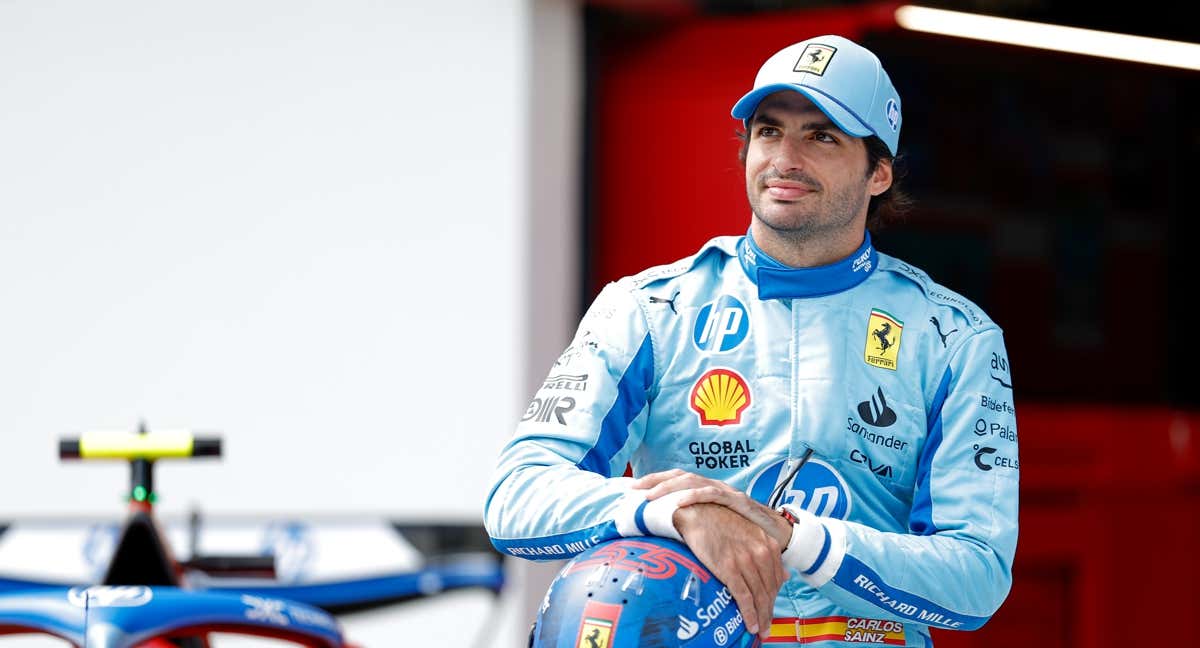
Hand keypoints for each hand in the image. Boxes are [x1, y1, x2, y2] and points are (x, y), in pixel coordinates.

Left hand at [634, 469, 791, 546]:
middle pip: (680, 475)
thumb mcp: (715, 527)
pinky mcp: (738, 501)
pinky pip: (712, 494)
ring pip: (692, 481)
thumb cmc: (745, 531)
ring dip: (669, 487)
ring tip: (650, 497)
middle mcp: (715, 486)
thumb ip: (696, 525)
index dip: (655, 481)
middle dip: (655, 481)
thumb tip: (670, 534)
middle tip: (633, 489)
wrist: (779, 534)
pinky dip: (694, 496)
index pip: (677, 479)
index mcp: (707, 491)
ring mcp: (726, 491)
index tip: (633, 488)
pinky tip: (679, 503)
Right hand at [672, 503, 786, 640]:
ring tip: (761, 630)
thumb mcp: (751, 533)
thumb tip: (785, 575)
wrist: (699, 512)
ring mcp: (745, 560)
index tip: (770, 610)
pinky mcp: (729, 568)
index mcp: (768, 544)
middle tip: (768, 628)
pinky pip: (744, 596)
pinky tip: (751, 624)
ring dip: (761, 616)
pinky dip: (749, 613)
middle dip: (769, 611)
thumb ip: (768, 553)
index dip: (774, 598)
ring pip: (759, 596)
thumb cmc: (722, 523)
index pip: (777, 579)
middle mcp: (760, 552)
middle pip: (769, 590)